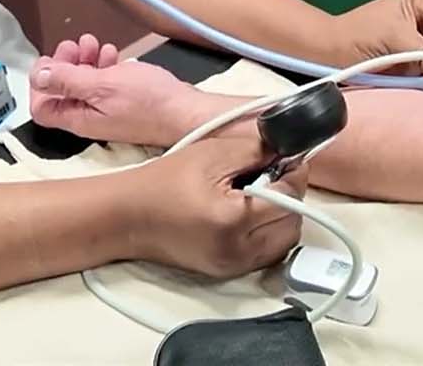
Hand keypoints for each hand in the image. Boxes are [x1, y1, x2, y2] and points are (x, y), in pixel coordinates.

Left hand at [30, 35, 202, 147]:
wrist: (187, 111)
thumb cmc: (147, 100)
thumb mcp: (102, 85)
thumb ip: (68, 80)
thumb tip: (36, 76)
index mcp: (78, 119)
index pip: (42, 108)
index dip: (40, 84)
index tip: (50, 60)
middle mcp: (89, 118)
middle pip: (63, 92)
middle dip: (64, 65)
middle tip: (74, 45)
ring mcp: (107, 110)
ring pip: (84, 84)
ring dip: (84, 61)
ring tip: (94, 43)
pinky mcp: (124, 102)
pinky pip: (104, 83)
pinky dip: (103, 66)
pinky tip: (112, 53)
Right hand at [127, 135, 304, 277]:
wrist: (128, 216)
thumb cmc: (163, 183)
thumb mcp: (212, 153)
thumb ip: (256, 150)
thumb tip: (288, 150)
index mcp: (233, 220)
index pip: (290, 197)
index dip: (294, 173)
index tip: (289, 158)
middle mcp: (237, 250)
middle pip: (293, 223)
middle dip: (290, 196)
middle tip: (272, 175)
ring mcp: (233, 266)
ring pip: (284, 242)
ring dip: (282, 217)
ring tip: (259, 195)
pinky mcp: (226, 272)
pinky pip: (266, 254)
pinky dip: (268, 233)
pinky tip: (249, 214)